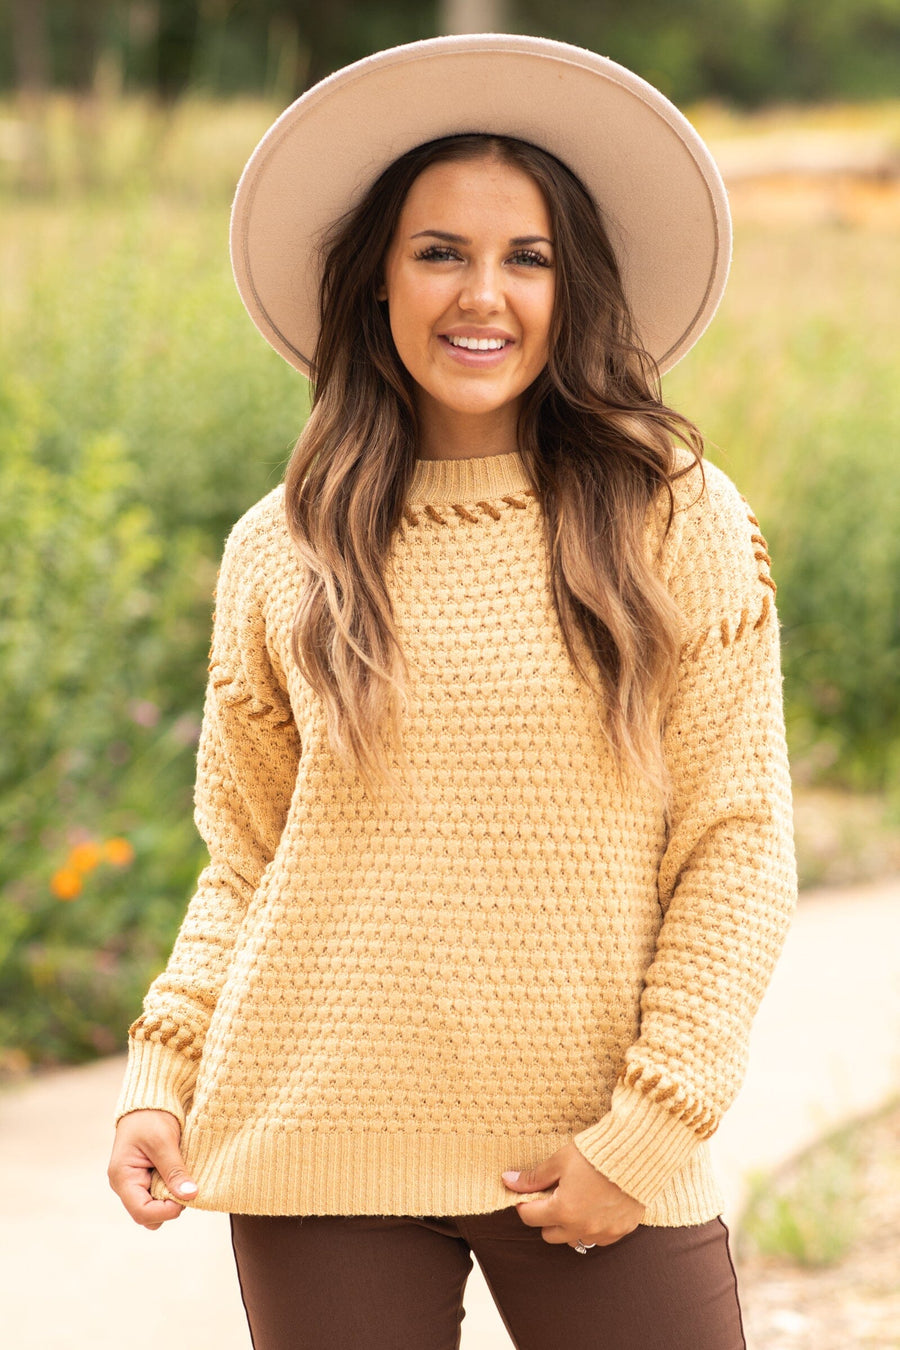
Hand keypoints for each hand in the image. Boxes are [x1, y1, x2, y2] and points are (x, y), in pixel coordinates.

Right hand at [107, 1109, 197, 1229]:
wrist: (149, 1101)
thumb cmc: (150, 1117)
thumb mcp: (163, 1141)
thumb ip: (174, 1170)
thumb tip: (190, 1196)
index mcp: (123, 1178)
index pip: (141, 1212)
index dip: (166, 1211)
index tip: (187, 1197)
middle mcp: (126, 1185)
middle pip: (148, 1215)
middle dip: (169, 1206)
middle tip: (186, 1185)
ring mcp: (136, 1183)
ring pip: (156, 1207)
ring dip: (172, 1197)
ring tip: (183, 1176)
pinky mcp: (147, 1178)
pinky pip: (160, 1194)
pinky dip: (173, 1188)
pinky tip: (181, 1173)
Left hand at [501, 1141, 644, 1247]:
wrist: (637, 1154)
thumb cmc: (596, 1154)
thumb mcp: (560, 1161)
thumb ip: (534, 1177)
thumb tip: (508, 1181)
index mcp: (563, 1211)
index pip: (530, 1217)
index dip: (525, 1204)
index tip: (528, 1194)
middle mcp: (582, 1228)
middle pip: (549, 1234)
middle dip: (545, 1217)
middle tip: (552, 1196)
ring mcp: (602, 1232)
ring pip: (573, 1240)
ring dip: (568, 1226)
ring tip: (574, 1201)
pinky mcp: (620, 1231)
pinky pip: (598, 1238)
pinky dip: (591, 1227)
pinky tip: (594, 1207)